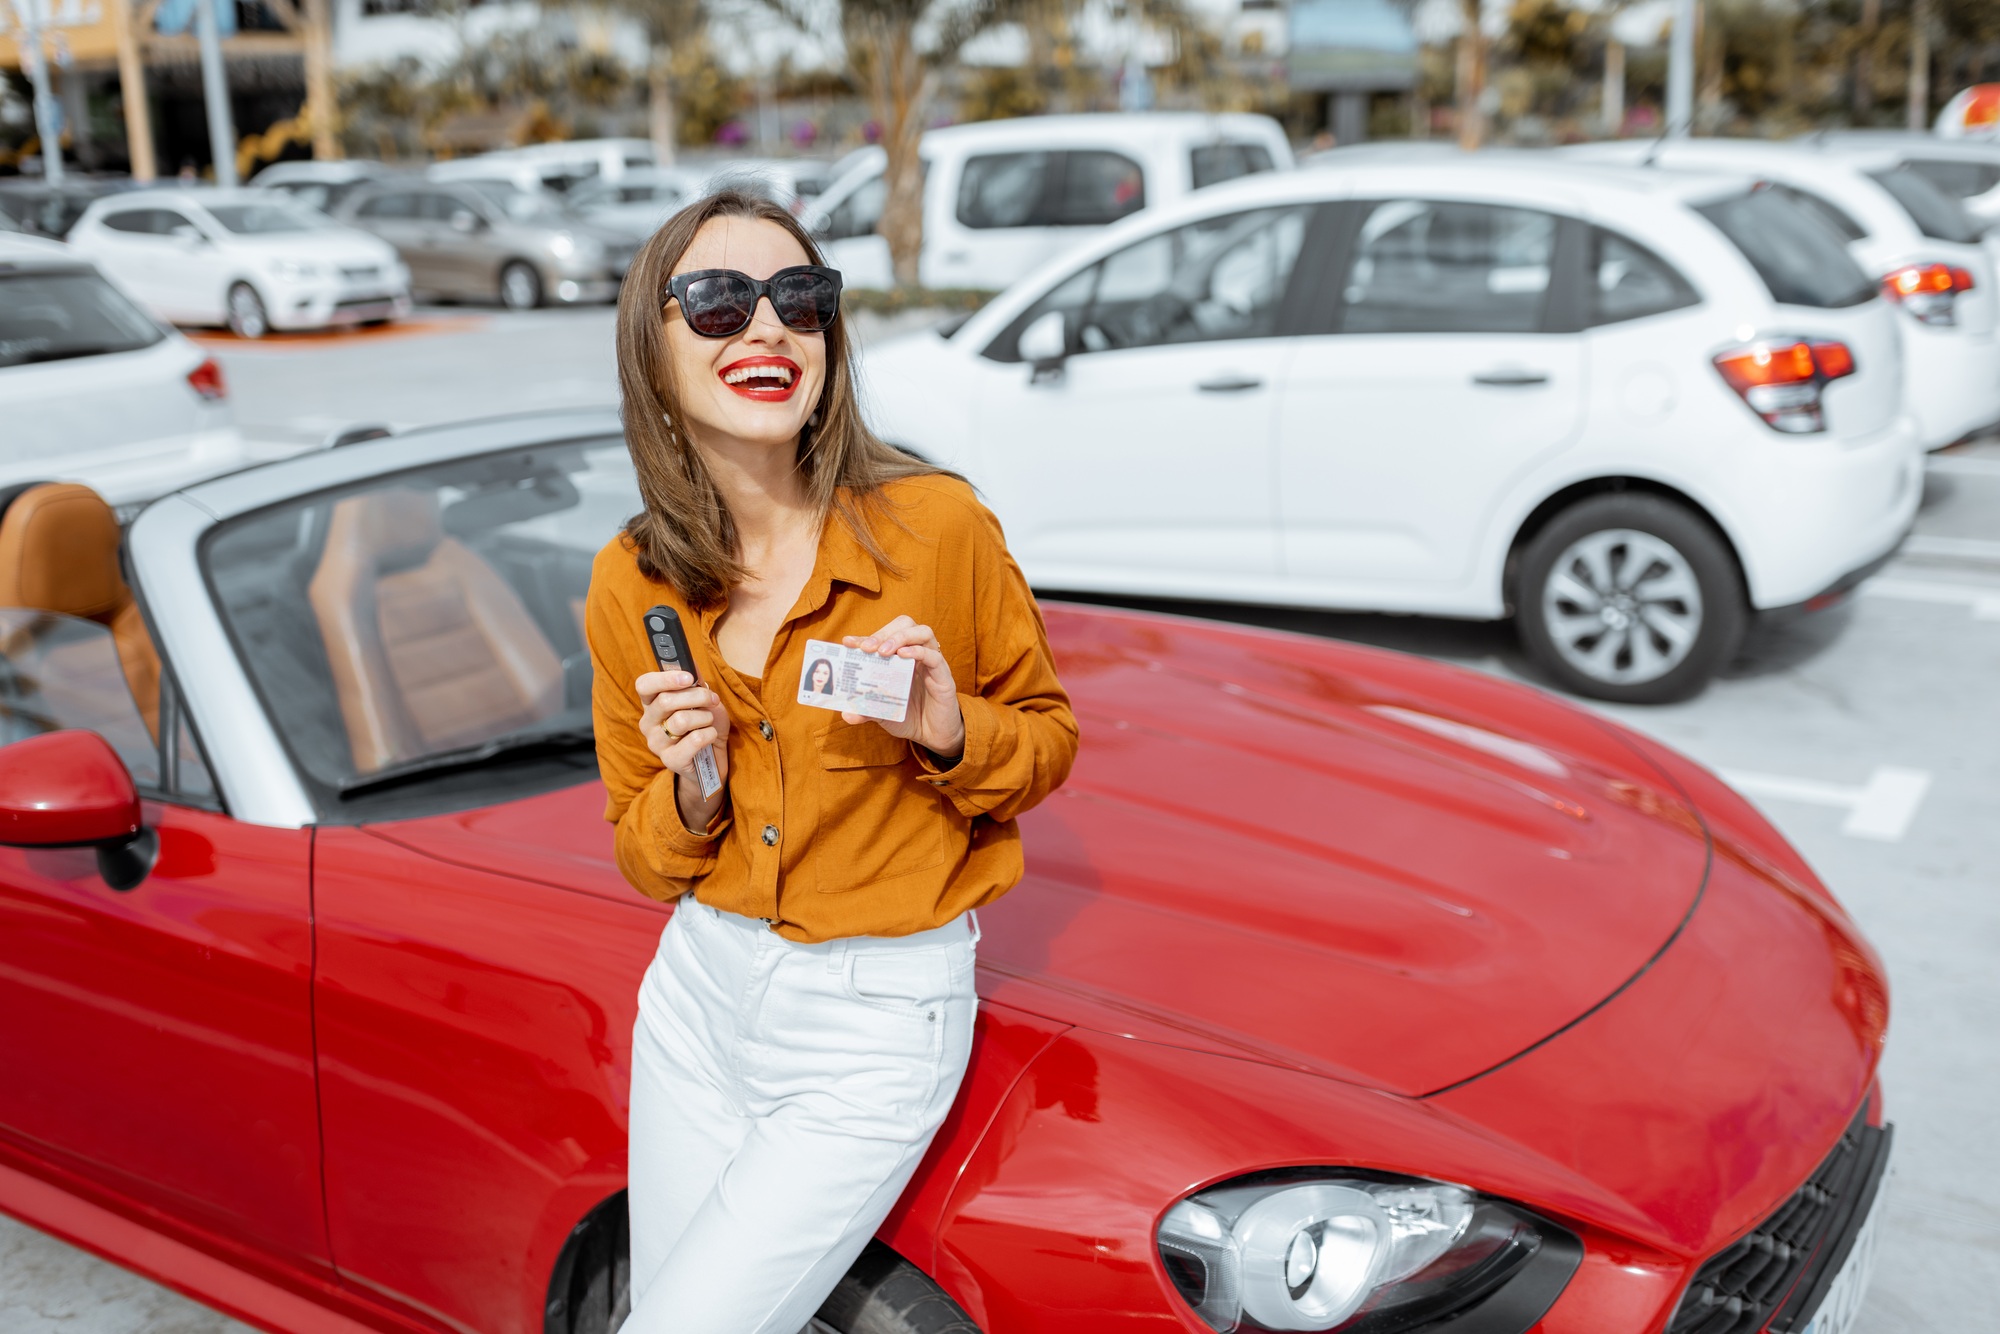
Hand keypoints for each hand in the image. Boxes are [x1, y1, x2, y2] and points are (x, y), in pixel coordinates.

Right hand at [637, 670, 730, 832]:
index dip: (665, 678)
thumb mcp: (703, 700)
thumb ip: (695, 683)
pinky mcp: (670, 760)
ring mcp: (656, 743)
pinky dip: (709, 734)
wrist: (713, 760)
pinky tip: (711, 736)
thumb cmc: (705, 725)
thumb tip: (690, 663)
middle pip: (665, 701)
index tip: (688, 677)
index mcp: (652, 704)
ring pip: (681, 720)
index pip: (644, 685)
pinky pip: (693, 740)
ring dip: (704, 717)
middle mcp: (648, 723)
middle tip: (712, 699)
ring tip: (709, 721)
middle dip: (697, 696)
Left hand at [842, 616, 964, 760]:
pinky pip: (934, 656)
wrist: (933, 737)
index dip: (865, 637)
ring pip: (923, 632)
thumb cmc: (909, 718)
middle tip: (868, 648)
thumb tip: (847, 714)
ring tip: (883, 651)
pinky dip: (918, 652)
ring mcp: (932, 663)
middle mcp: (916, 655)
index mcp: (900, 658)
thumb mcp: (883, 713)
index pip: (884, 637)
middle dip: (884, 632)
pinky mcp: (944, 677)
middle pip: (905, 624)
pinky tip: (903, 656)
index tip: (848, 642)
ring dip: (901, 637)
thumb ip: (867, 710)